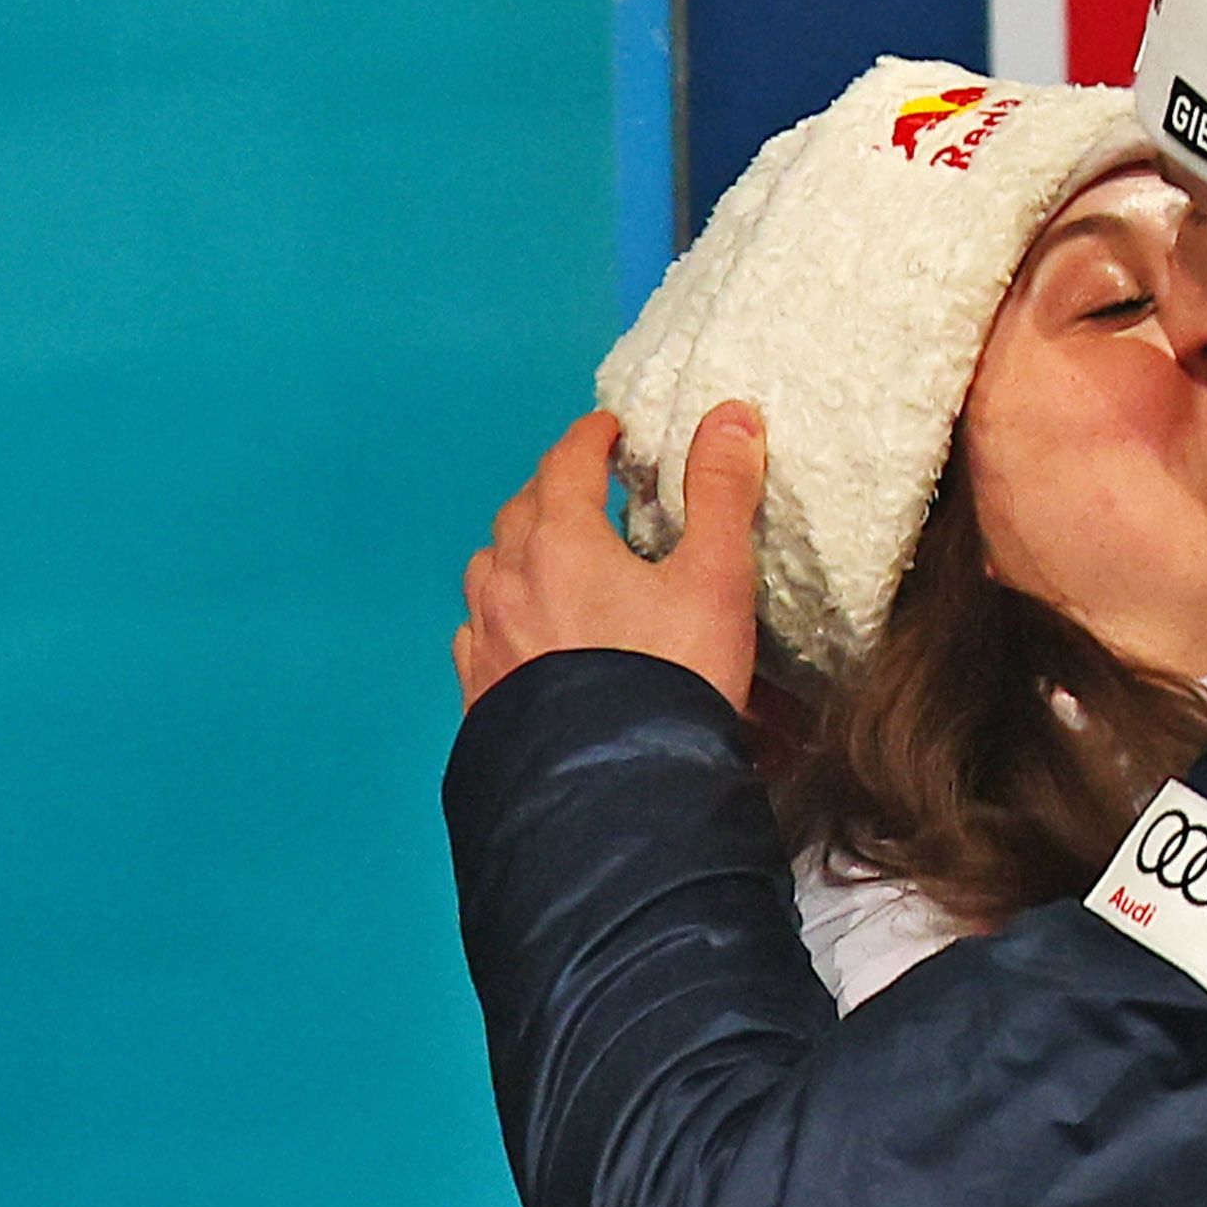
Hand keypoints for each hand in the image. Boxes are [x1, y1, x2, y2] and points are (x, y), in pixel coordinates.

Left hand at [454, 403, 765, 714]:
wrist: (618, 790)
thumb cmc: (671, 680)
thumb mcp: (715, 579)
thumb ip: (721, 493)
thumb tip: (731, 416)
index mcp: (562, 542)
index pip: (566, 464)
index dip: (589, 439)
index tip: (606, 431)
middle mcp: (510, 581)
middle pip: (519, 511)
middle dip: (550, 490)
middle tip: (584, 491)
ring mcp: (486, 640)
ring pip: (488, 571)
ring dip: (516, 551)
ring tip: (548, 560)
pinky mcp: (480, 693)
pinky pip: (475, 633)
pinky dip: (498, 614)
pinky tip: (520, 632)